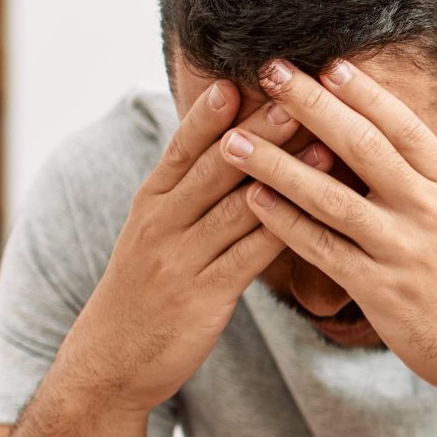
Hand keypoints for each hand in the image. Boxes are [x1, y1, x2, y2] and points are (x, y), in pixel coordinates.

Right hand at [64, 82, 290, 413]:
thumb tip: (228, 151)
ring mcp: (181, 259)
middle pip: (217, 167)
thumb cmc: (145, 291)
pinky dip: (284, 231)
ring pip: (239, 207)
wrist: (113, 359)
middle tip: (297, 94)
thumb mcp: (154, 234)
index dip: (210, 114)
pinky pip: (250, 257)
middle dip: (259, 129)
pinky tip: (318, 215)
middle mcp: (162, 223)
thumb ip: (187, 195)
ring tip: (323, 143)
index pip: (183, 148)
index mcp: (151, 203)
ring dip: (285, 173)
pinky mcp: (204, 295)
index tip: (240, 77)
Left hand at [219, 58, 436, 422]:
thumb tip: (395, 136)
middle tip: (269, 72)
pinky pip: (322, 248)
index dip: (362, 92)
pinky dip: (284, 222)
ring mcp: (403, 250)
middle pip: (361, 146)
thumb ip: (429, 179)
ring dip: (276, 164)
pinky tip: (252, 200)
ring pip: (330, 196)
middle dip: (311, 105)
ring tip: (233, 141)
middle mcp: (429, 210)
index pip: (402, 125)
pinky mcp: (380, 290)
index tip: (325, 63)